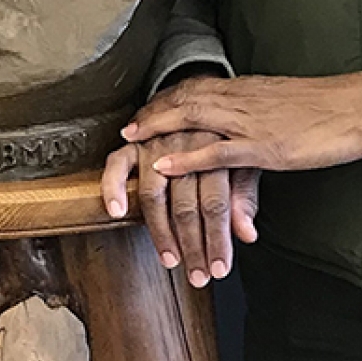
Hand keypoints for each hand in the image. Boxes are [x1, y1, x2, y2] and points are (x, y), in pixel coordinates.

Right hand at [102, 86, 258, 286]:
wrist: (204, 85)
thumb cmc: (227, 129)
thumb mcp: (246, 158)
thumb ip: (244, 197)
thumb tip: (247, 234)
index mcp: (216, 150)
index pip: (217, 204)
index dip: (218, 240)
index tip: (220, 268)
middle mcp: (185, 148)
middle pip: (187, 205)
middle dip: (193, 245)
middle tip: (198, 275)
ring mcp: (157, 144)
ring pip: (155, 193)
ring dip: (160, 232)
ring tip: (168, 259)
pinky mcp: (135, 141)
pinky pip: (117, 164)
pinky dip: (114, 187)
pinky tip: (117, 211)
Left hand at [121, 63, 361, 177]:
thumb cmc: (333, 109)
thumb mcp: (289, 110)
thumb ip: (264, 120)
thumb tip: (250, 135)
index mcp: (250, 89)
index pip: (199, 87)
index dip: (169, 98)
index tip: (148, 108)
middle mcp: (243, 99)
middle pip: (185, 98)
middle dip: (154, 112)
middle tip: (127, 128)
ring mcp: (251, 122)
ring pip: (192, 119)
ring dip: (158, 128)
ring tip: (131, 141)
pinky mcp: (264, 146)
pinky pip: (216, 151)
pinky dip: (185, 158)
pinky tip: (163, 164)